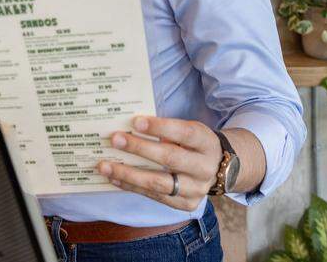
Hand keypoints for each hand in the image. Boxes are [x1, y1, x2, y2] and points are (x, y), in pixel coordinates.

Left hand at [97, 116, 221, 210]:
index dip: (160, 127)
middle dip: (140, 148)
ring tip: (105, 166)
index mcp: (206, 143)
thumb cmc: (196, 145)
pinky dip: (132, 187)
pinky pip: (154, 196)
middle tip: (115, 139)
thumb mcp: (190, 131)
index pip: (184, 133)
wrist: (221, 170)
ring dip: (128, 174)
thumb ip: (168, 130)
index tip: (136, 122)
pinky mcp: (186, 204)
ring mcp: (196, 189)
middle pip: (170, 158)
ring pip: (159, 183)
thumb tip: (131, 128)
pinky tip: (115, 179)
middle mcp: (204, 168)